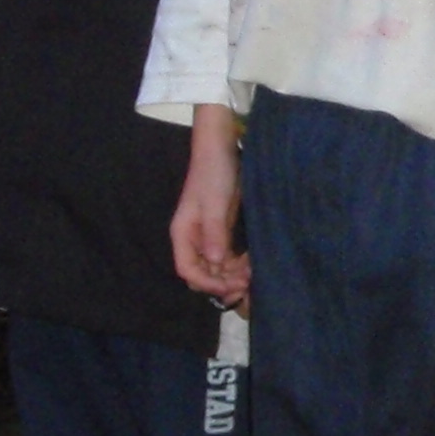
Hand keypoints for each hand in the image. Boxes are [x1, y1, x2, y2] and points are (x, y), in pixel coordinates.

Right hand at [170, 106, 248, 300]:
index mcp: (183, 234)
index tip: (230, 286)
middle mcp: (192, 239)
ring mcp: (206, 236)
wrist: (220, 149)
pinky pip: (226, 256)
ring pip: (216, 267)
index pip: (187, 270)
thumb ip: (214, 233)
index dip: (207, 283)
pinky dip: (237, 264)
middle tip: (246, 284)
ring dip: (231, 275)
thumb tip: (215, 262)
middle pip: (201, 273)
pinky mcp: (220, 231)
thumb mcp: (215, 204)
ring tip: (252, 275)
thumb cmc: (214, 174)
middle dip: (221, 283)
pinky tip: (251, 263)